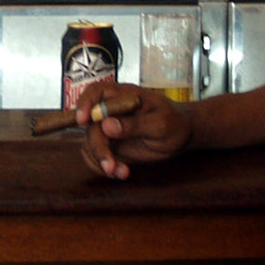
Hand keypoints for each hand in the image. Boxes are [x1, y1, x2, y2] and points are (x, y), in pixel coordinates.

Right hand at [75, 81, 192, 179]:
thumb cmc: (174, 122)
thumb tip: (107, 125)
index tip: (83, 121)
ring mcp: (109, 128)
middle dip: (98, 148)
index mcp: (123, 96)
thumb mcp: (160, 123)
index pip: (95, 92)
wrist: (181, 136)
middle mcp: (111, 111)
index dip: (84, 104)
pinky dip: (103, 167)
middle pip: (90, 126)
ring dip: (100, 161)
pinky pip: (95, 156)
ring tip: (122, 172)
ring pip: (90, 143)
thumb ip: (135, 124)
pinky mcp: (110, 144)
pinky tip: (121, 172)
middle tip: (111, 166)